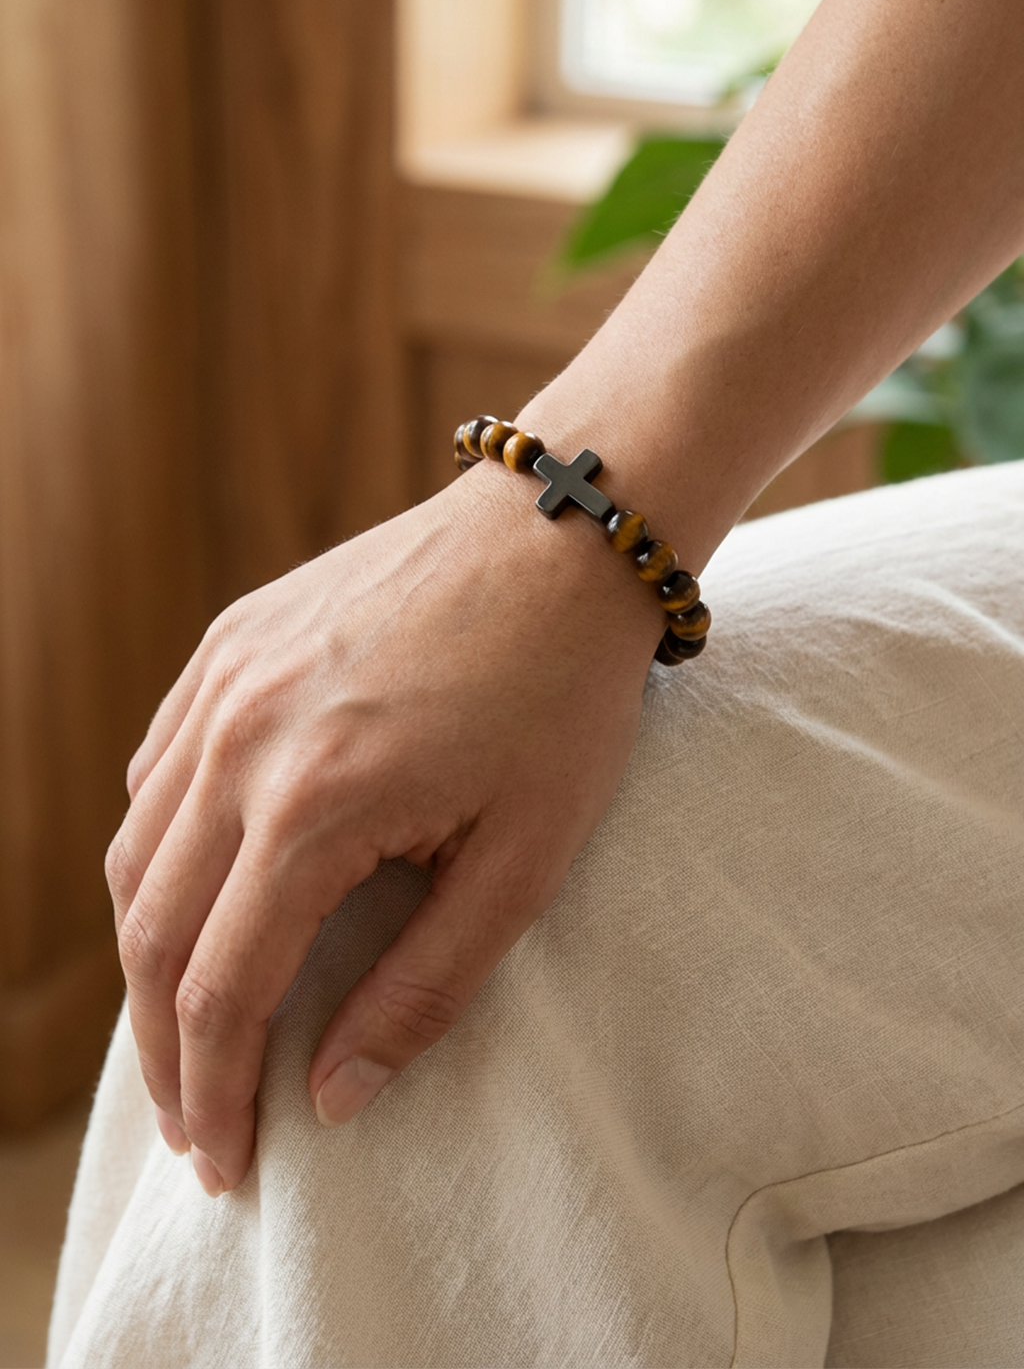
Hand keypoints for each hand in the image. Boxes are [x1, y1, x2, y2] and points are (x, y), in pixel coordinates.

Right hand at [106, 462, 658, 1194]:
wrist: (560, 538)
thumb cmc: (563, 699)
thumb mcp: (524, 860)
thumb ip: (423, 988)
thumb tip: (330, 1095)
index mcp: (312, 803)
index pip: (221, 988)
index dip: (213, 1094)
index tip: (225, 1165)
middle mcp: (239, 738)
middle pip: (151, 928)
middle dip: (161, 1048)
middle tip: (189, 1123)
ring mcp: (223, 680)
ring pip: (133, 848)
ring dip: (148, 952)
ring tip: (183, 1026)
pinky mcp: (229, 644)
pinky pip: (156, 767)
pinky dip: (156, 848)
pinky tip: (193, 889)